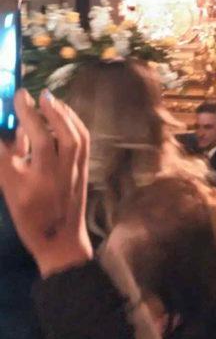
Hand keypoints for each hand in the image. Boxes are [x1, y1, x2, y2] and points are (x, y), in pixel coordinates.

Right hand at [0, 89, 92, 277]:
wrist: (61, 242)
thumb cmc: (30, 217)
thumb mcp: (10, 191)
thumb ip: (6, 160)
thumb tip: (9, 129)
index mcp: (25, 191)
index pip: (7, 156)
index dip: (5, 131)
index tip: (4, 108)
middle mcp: (50, 182)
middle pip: (42, 142)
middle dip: (31, 116)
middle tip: (22, 95)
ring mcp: (71, 176)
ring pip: (69, 139)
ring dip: (57, 114)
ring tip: (45, 97)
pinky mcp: (84, 170)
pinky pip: (83, 140)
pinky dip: (73, 121)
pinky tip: (63, 110)